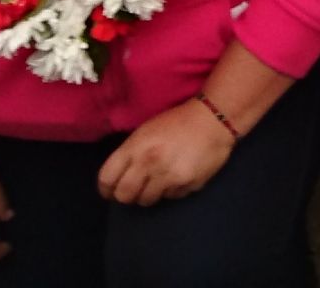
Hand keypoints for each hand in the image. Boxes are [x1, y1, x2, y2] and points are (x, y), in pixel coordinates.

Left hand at [97, 96, 235, 205]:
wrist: (214, 119)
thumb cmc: (176, 122)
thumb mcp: (145, 132)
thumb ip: (130, 154)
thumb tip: (119, 178)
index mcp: (135, 147)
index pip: (107, 178)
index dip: (105, 189)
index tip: (109, 191)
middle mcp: (149, 164)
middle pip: (124, 195)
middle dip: (125, 196)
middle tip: (132, 191)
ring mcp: (169, 177)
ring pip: (146, 201)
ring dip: (148, 194)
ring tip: (157, 182)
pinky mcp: (188, 186)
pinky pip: (171, 197)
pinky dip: (171, 191)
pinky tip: (178, 175)